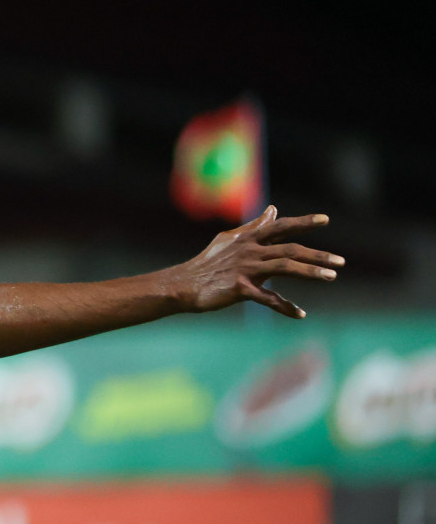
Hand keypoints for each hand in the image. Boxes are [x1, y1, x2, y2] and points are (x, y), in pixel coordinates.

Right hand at [177, 206, 343, 317]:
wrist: (183, 285)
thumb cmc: (206, 263)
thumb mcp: (229, 239)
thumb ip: (254, 226)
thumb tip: (274, 209)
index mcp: (248, 239)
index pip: (280, 227)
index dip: (303, 222)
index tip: (325, 220)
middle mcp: (249, 251)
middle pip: (290, 249)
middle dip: (317, 255)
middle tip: (340, 262)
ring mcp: (245, 270)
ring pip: (285, 268)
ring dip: (310, 272)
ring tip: (331, 277)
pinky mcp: (240, 289)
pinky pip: (268, 299)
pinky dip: (285, 306)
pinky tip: (300, 314)